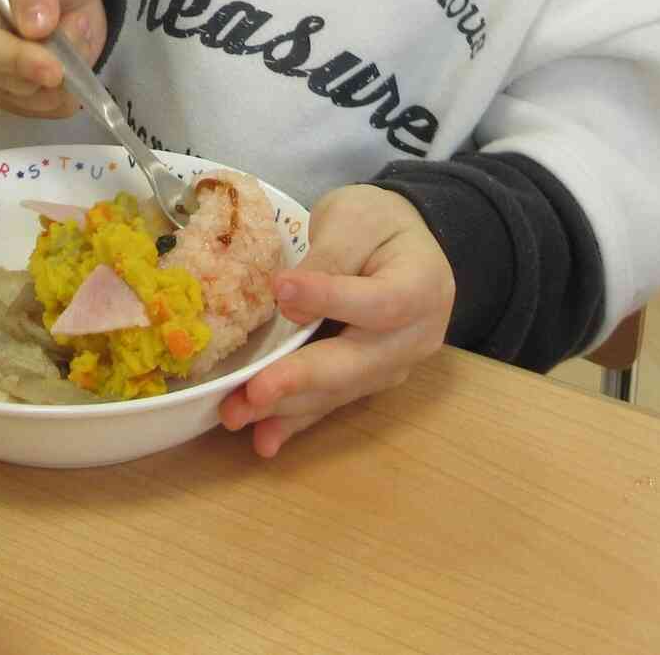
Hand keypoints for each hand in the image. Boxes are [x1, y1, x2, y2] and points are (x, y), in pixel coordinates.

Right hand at [0, 0, 102, 116]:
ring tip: (75, 35)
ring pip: (27, 101)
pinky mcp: (12, 96)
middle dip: (51, 69)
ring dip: (64, 79)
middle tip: (78, 33)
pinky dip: (66, 94)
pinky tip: (74, 63)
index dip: (15, 62)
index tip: (55, 69)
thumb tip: (33, 26)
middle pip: (3, 82)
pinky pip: (42, 110)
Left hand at [218, 185, 453, 457]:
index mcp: (422, 287)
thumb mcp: (356, 218)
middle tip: (254, 392)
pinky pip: (331, 401)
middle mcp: (414, 338)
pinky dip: (296, 420)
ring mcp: (391, 366)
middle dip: (300, 380)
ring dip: (286, 406)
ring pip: (338, 389)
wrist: (403, 243)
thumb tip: (288, 299)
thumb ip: (330, 257)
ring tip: (238, 415)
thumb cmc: (378, 223)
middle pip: (356, 363)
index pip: (379, 302)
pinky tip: (265, 440)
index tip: (281, 289)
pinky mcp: (366, 380)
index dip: (331, 298)